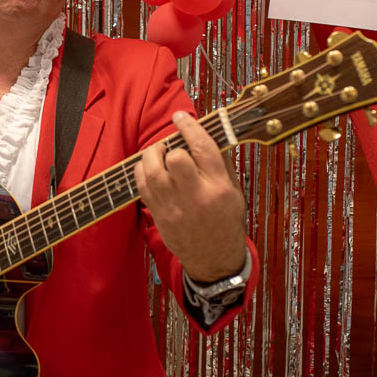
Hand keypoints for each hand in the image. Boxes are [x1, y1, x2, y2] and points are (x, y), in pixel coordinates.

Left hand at [134, 111, 248, 283]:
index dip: (189, 127)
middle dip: (171, 146)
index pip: (203, 148)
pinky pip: (142, 187)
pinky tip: (150, 169)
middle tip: (170, 145)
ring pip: (153, 172)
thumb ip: (221, 163)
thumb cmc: (225, 222)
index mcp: (220, 188)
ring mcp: (175, 208)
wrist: (214, 259)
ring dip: (152, 156)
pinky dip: (142, 171)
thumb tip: (206, 134)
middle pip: (176, 159)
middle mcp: (197, 197)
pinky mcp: (160, 216)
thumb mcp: (234, 191)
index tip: (181, 117)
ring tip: (158, 154)